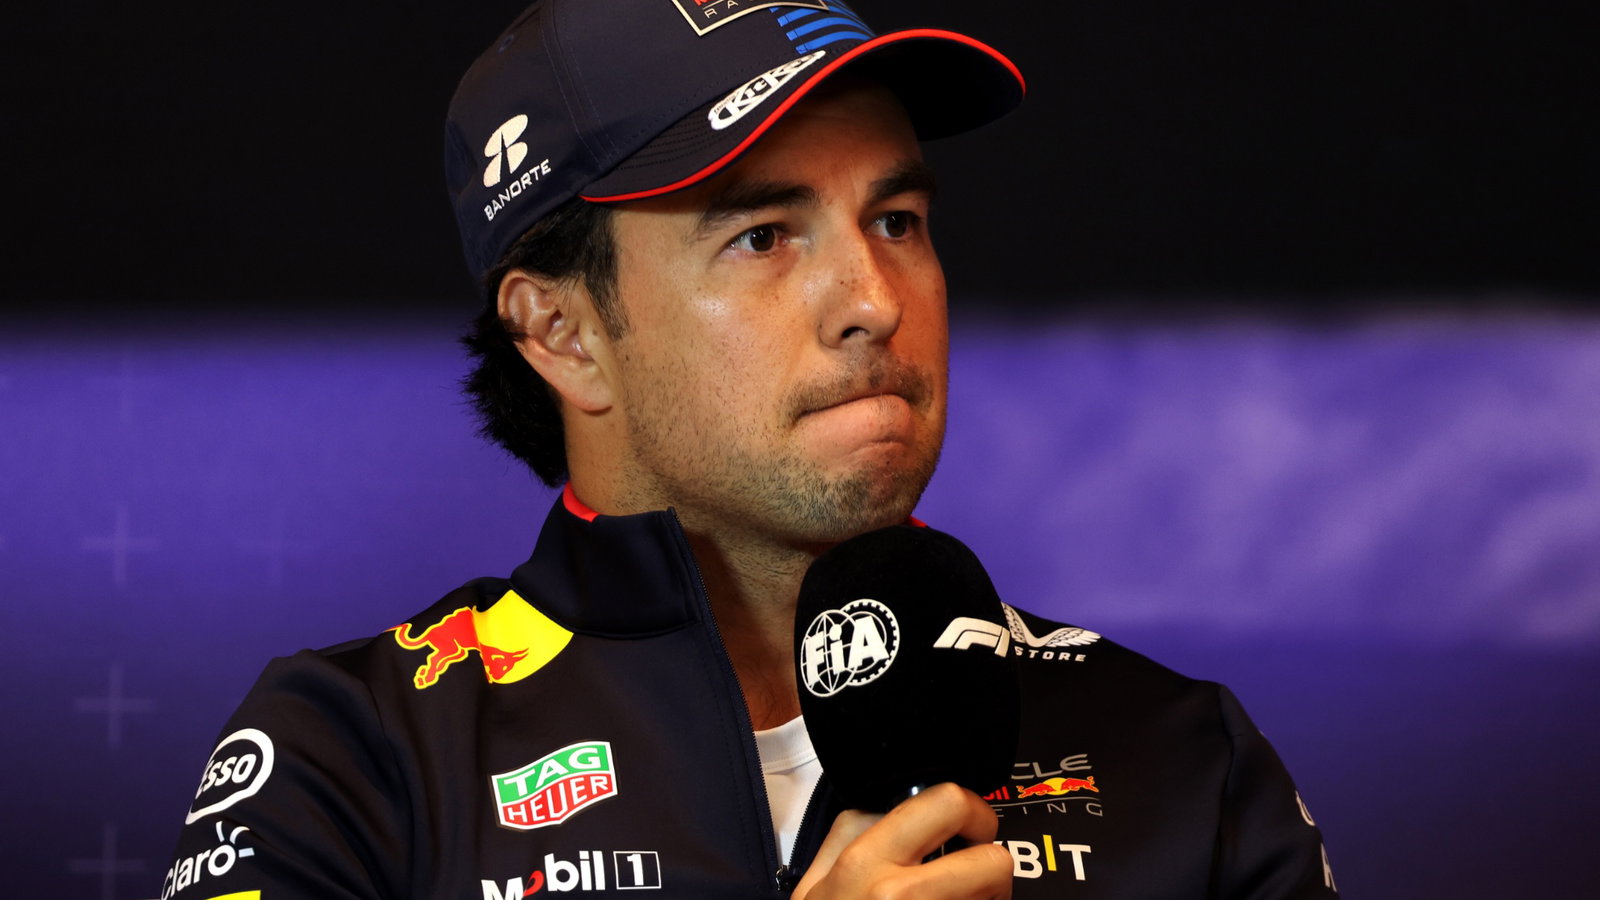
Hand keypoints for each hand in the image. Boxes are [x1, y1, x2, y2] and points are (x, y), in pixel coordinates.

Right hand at [793, 782, 1012, 899]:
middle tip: (978, 865)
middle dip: (992, 860)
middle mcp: (899, 895)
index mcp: (865, 861)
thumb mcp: (814, 885)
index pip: (945, 802)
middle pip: (992, 859)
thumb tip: (887, 802)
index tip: (967, 824)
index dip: (969, 810)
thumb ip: (848, 833)